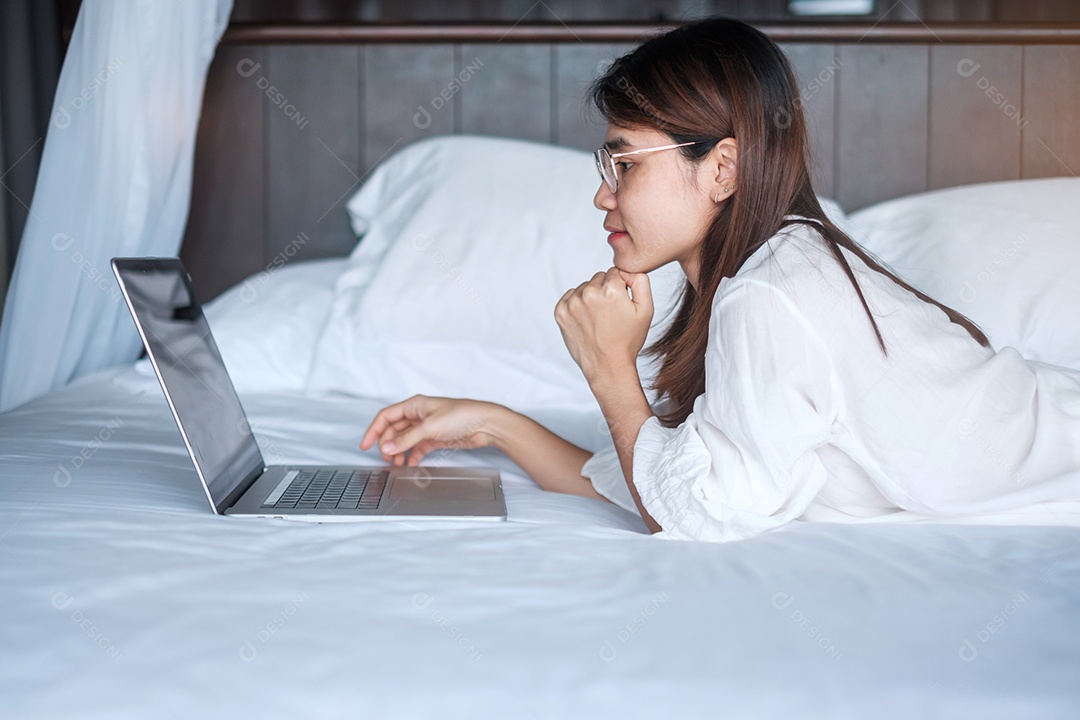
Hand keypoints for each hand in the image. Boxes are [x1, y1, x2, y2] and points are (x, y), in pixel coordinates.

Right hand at [359, 395, 500, 466]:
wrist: (485, 424)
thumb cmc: (462, 415)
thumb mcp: (429, 427)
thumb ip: (406, 439)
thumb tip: (387, 446)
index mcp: (414, 405)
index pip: (386, 416)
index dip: (373, 430)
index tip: (365, 444)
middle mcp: (419, 415)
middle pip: (394, 430)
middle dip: (387, 444)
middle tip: (385, 457)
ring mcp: (427, 427)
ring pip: (405, 440)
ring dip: (399, 451)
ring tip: (396, 463)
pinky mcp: (436, 438)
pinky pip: (418, 448)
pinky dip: (412, 455)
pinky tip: (410, 463)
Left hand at [554, 267, 653, 385]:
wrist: (607, 366)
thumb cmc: (628, 340)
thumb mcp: (646, 310)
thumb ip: (641, 281)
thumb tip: (628, 269)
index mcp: (611, 289)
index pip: (615, 272)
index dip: (621, 287)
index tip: (621, 304)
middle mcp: (589, 292)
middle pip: (599, 278)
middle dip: (605, 290)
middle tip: (611, 313)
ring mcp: (572, 302)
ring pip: (584, 287)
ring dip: (591, 297)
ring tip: (599, 319)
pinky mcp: (560, 311)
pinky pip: (570, 296)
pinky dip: (577, 304)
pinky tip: (587, 320)